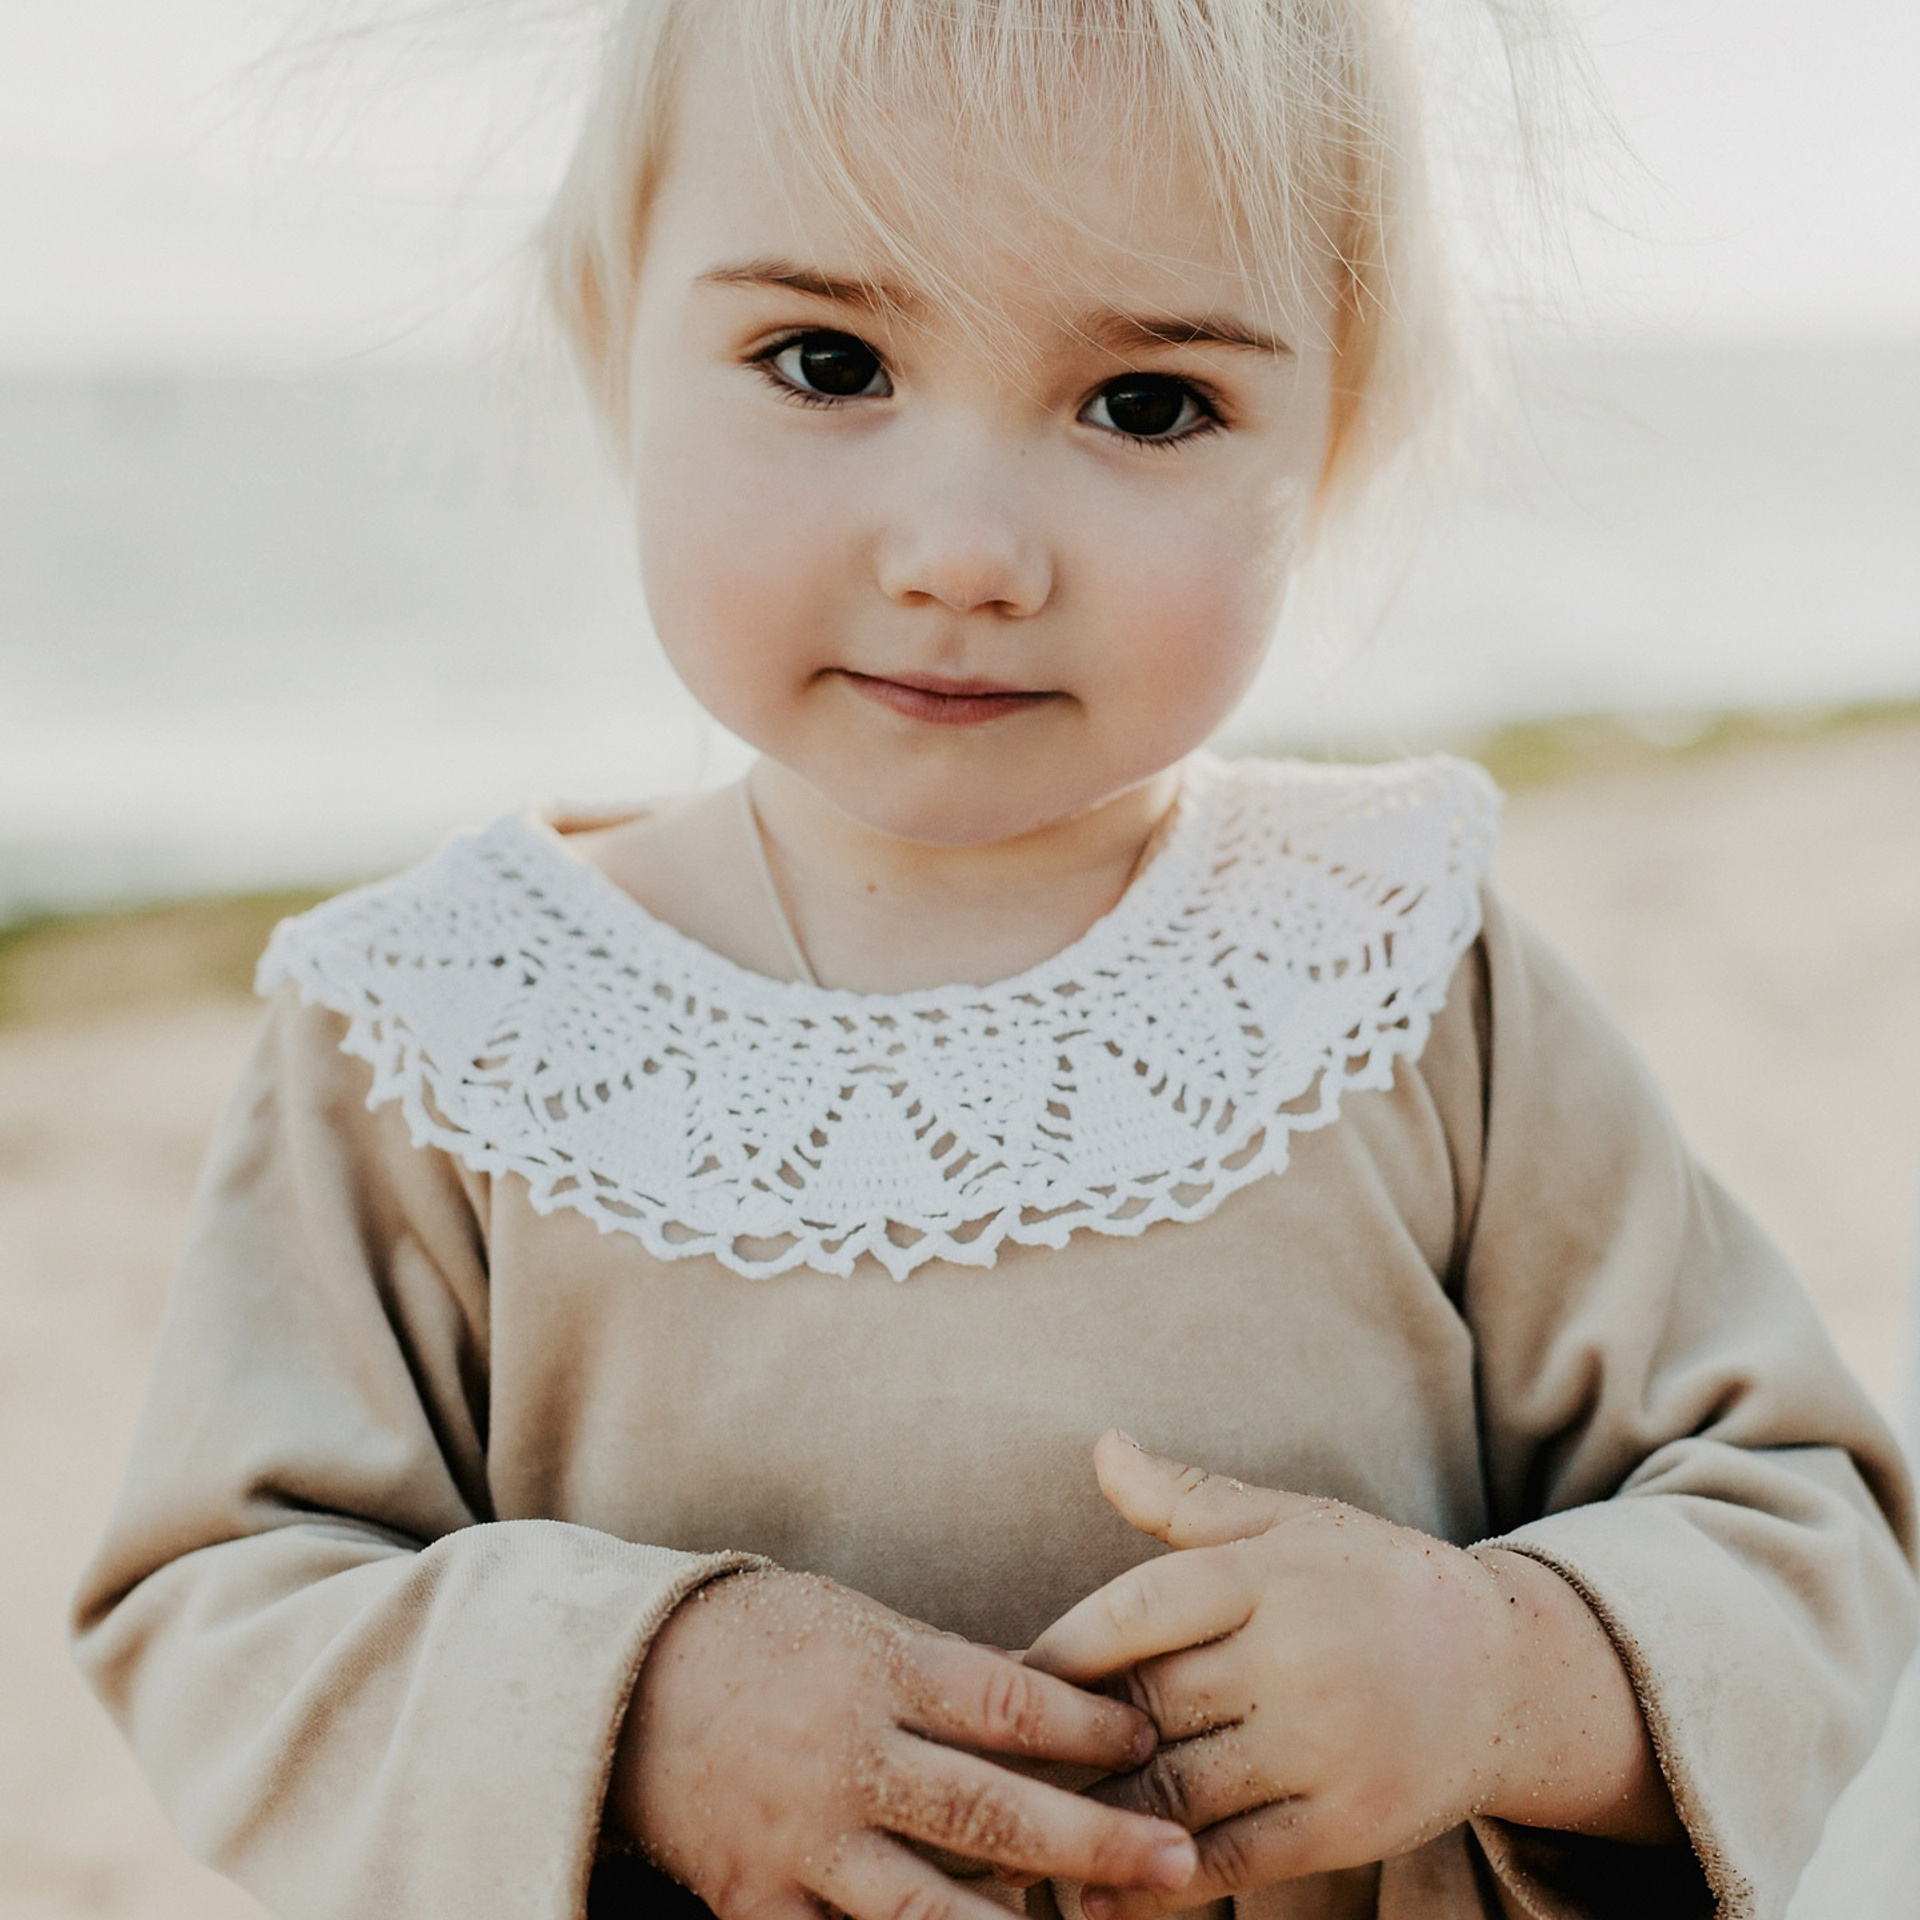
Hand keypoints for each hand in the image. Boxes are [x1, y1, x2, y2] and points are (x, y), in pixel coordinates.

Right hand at [609, 1566, 1199, 1919]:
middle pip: (990, 1812)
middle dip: (1094, 1841)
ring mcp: (803, 1842)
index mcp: (876, 1669)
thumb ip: (951, 1675)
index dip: (1087, 1724)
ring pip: (928, 1911)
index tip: (1147, 1738)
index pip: (1007, 1701)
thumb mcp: (860, 1626)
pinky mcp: (760, 1906)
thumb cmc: (768, 1639)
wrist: (629, 1684)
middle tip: (1180, 1860)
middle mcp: (847, 1758)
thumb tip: (1057, 1704)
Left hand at [1024, 1433, 1678, 1918]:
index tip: (996, 1679)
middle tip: (982, 1766)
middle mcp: (1295, 1657)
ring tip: (1016, 1837)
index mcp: (1269, 1573)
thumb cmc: (1370, 1582)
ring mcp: (1324, 1747)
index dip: (1060, 1651)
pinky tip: (1096, 1899)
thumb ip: (1185, 1499)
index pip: (1137, 1610)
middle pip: (1146, 1706)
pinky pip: (1234, 1861)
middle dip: (1061, 1742)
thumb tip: (1101, 1447)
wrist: (1504, 1672)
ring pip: (1176, 1788)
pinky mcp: (1346, 1822)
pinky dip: (1157, 1885)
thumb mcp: (1288, 1520)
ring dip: (1091, 1818)